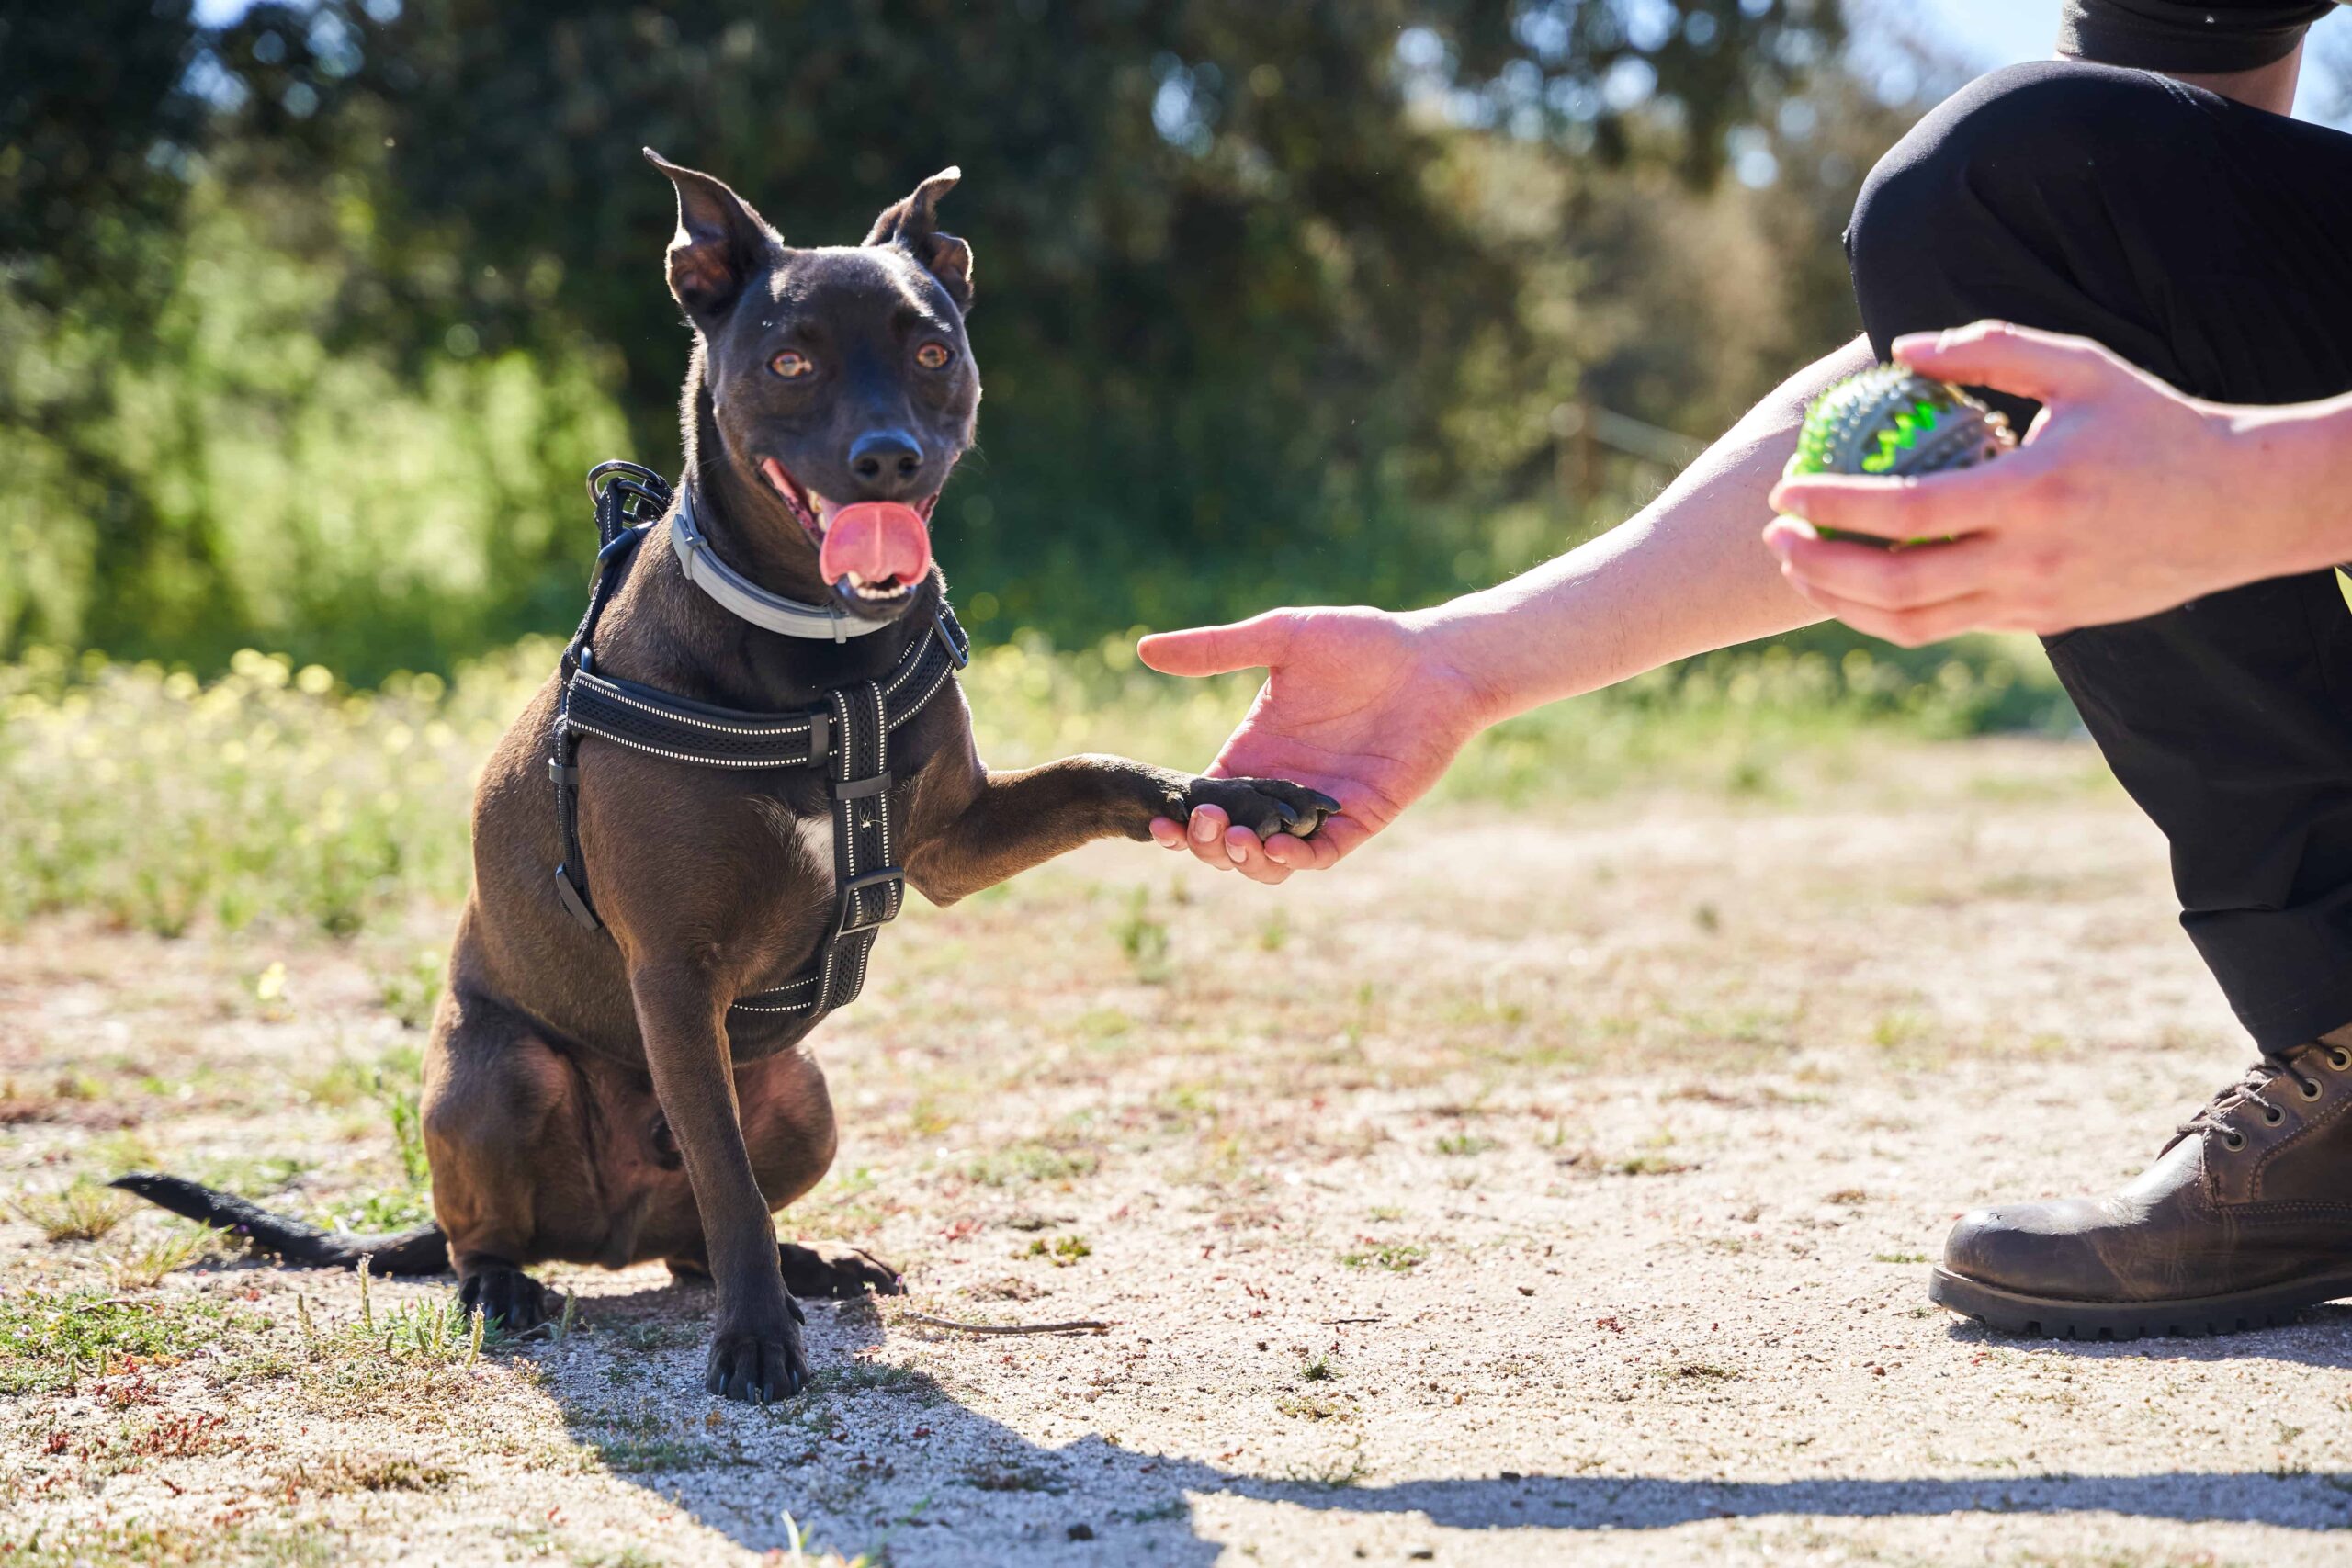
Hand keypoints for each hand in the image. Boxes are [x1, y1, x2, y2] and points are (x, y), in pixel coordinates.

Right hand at [1135, 607, 1490, 883]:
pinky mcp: (1360, 817)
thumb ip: (1215, 649)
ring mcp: (1318, 807)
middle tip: (1204, 825)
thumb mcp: (1280, 638)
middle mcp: (1279, 788)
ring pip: (1269, 860)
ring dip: (1246, 862)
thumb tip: (1144, 650)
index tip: (1160, 818)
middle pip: (1227, 840)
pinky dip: (1296, 858)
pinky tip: (1278, 846)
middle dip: (1207, 845)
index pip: (1203, 800)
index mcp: (1252, 753)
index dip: (1178, 818)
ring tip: (1238, 842)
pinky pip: (1322, 853)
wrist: (1435, 659)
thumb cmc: (1360, 641)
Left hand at [1763, 321, 2295, 644]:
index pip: (1907, 512)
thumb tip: (1902, 347)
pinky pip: (1948, 627)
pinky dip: (1890, 613)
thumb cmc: (2154, 424)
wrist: (2235, 507)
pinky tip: (1855, 584)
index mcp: (2032, 494)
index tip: (1784, 493)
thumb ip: (1992, 350)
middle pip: (1895, 584)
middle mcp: (2028, 560)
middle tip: (1771, 539)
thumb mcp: (2083, 368)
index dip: (1834, 507)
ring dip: (1841, 603)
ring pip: (1913, 624)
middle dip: (1818, 567)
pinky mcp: (2040, 623)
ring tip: (1797, 567)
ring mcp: (2033, 602)